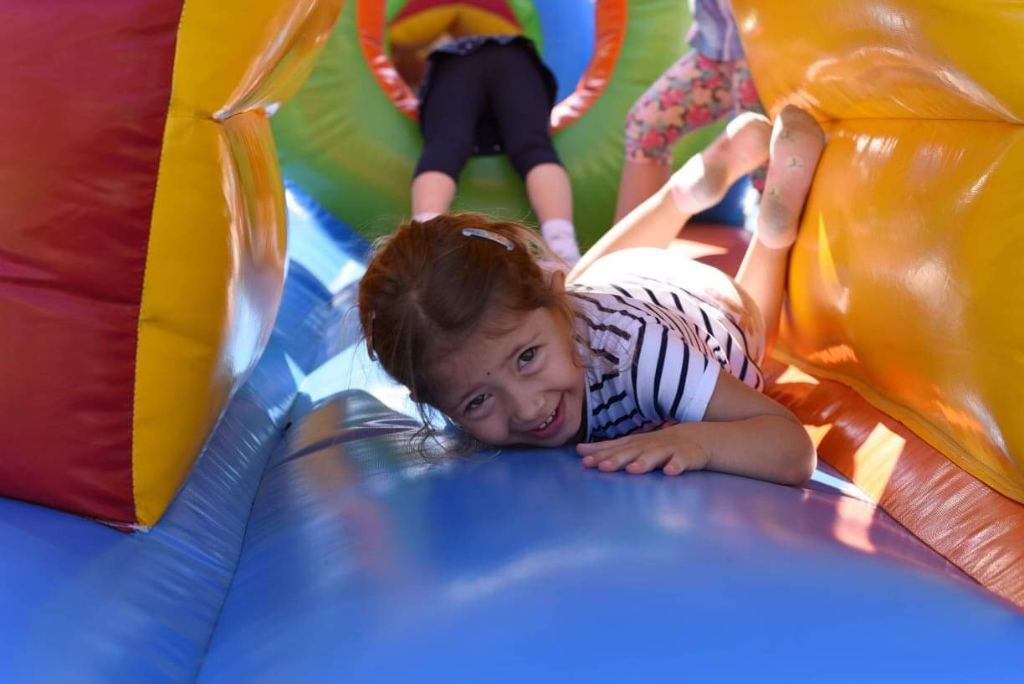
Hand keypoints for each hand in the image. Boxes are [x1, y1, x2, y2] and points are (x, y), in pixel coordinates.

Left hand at [576, 424, 709, 475]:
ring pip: (655, 456)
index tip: (584, 462)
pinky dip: (676, 466)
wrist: (695, 438)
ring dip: (644, 462)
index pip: (615, 449)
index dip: (600, 455)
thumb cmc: (657, 445)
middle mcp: (649, 445)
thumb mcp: (632, 445)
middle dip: (617, 459)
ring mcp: (668, 450)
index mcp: (635, 444)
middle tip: (602, 467)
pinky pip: (682, 462)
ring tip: (632, 470)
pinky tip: (670, 472)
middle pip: (631, 452)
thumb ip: (607, 449)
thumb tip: (578, 451)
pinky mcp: (687, 457)